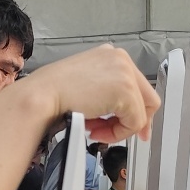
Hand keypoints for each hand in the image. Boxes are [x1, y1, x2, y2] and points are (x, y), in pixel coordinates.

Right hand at [27, 46, 159, 142]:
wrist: (42, 96)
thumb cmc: (53, 92)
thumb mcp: (87, 85)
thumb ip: (108, 94)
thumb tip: (122, 114)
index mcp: (111, 55)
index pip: (137, 85)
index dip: (135, 109)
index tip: (128, 124)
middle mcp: (121, 59)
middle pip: (147, 97)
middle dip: (133, 121)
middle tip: (117, 134)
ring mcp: (125, 73)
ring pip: (142, 112)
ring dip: (119, 128)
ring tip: (95, 129)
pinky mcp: (126, 91)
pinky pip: (135, 122)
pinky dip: (117, 133)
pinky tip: (95, 129)